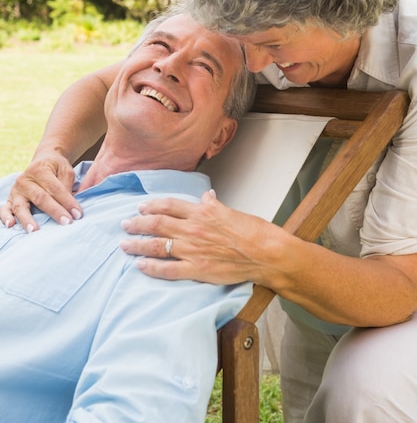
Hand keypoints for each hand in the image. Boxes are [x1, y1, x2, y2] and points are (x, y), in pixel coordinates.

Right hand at [0, 154, 81, 231]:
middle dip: (54, 211)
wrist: (43, 160)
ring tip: (35, 230)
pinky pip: (5, 209)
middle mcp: (25, 180)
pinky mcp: (11, 199)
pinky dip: (5, 217)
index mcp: (40, 170)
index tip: (78, 214)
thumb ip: (66, 186)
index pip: (55, 188)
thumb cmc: (56, 167)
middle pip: (40, 198)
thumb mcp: (65, 170)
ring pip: (21, 206)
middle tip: (66, 222)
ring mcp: (16, 190)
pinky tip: (11, 224)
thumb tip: (69, 206)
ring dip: (28, 219)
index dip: (67, 202)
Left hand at [119, 190, 269, 283]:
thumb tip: (207, 197)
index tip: (141, 207)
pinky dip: (151, 268)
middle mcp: (192, 229)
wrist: (266, 253)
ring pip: (157, 246)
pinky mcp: (197, 270)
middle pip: (156, 224)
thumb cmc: (253, 231)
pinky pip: (167, 270)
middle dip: (137, 224)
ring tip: (124, 245)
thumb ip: (214, 205)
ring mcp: (193, 251)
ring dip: (137, 245)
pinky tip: (140, 266)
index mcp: (201, 212)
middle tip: (124, 224)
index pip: (169, 205)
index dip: (151, 206)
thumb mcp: (232, 210)